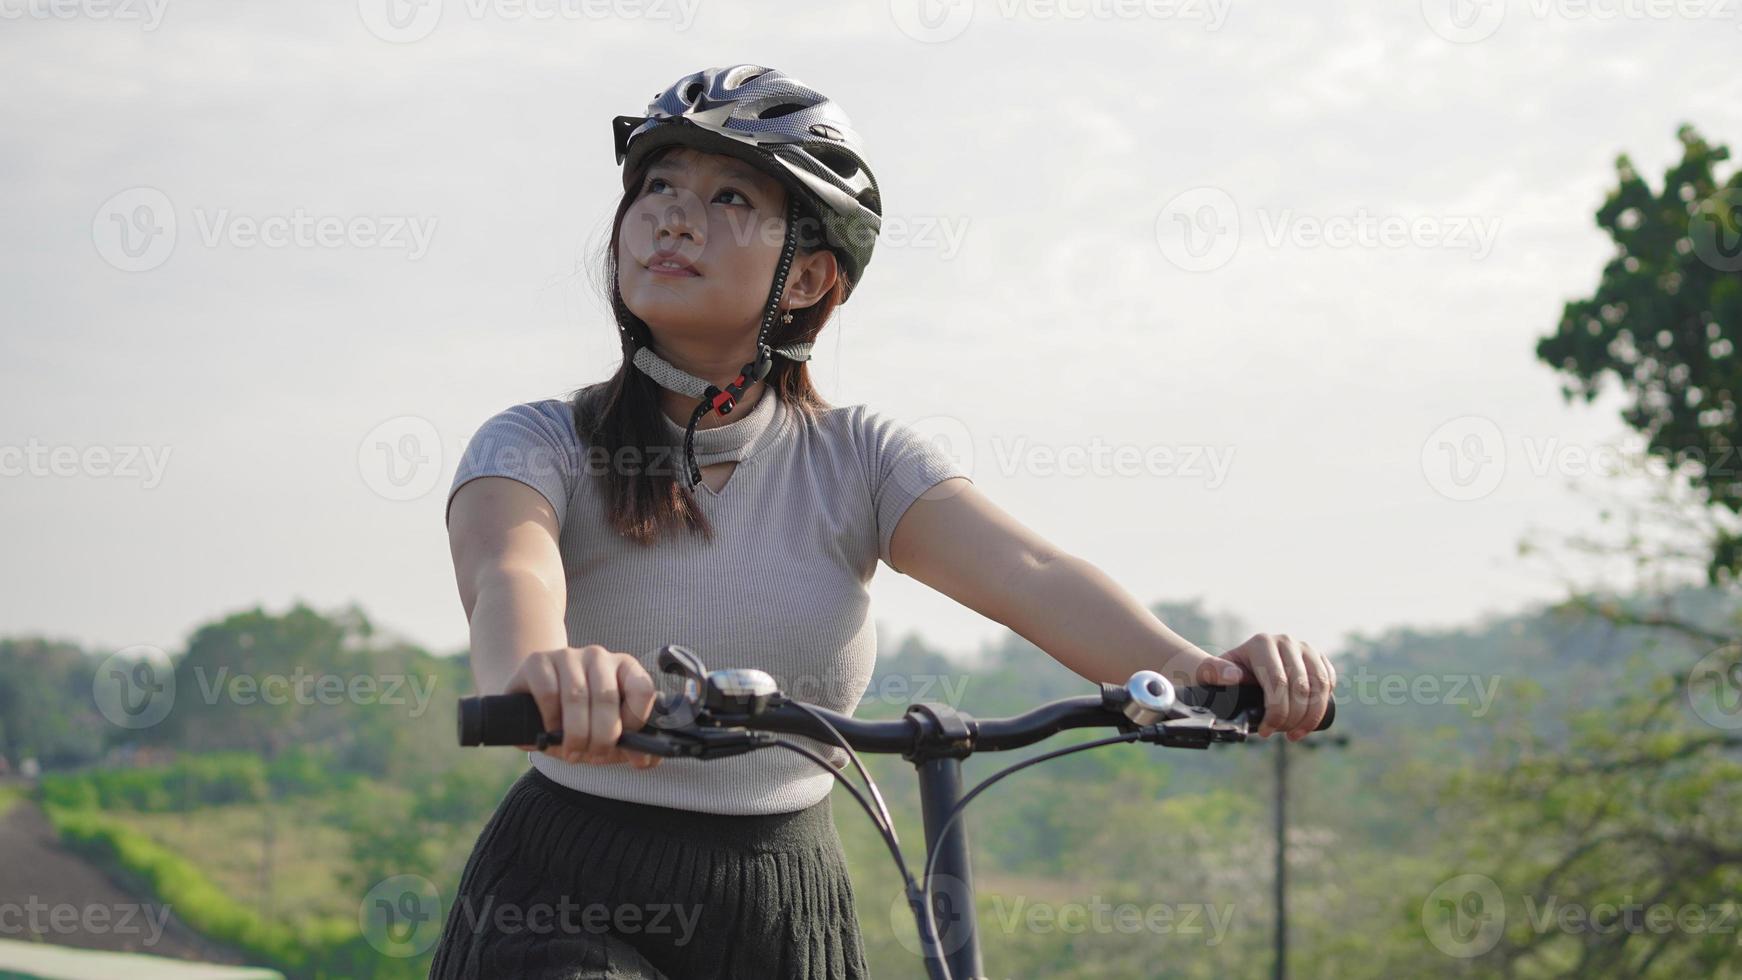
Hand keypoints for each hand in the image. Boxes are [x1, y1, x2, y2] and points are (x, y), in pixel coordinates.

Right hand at [503, 645, 662, 768]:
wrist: (535, 704)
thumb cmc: (580, 720)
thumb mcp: (609, 734)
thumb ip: (632, 746)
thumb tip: (644, 759)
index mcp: (625, 669)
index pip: (642, 689)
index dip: (635, 720)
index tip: (623, 740)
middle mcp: (599, 657)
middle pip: (607, 697)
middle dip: (601, 736)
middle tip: (594, 756)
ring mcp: (568, 656)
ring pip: (577, 696)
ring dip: (576, 733)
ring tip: (572, 751)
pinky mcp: (538, 662)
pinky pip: (548, 692)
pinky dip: (551, 719)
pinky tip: (550, 731)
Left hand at [1193, 634, 1336, 740]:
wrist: (1235, 668)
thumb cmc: (1220, 675)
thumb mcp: (1209, 673)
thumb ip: (1212, 671)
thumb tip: (1235, 675)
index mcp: (1261, 643)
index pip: (1279, 682)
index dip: (1276, 712)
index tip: (1265, 731)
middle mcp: (1285, 641)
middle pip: (1301, 687)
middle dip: (1293, 718)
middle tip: (1282, 735)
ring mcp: (1304, 648)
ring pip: (1320, 685)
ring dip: (1311, 716)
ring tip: (1296, 734)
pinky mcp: (1317, 657)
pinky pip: (1329, 681)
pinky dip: (1323, 703)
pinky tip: (1309, 719)